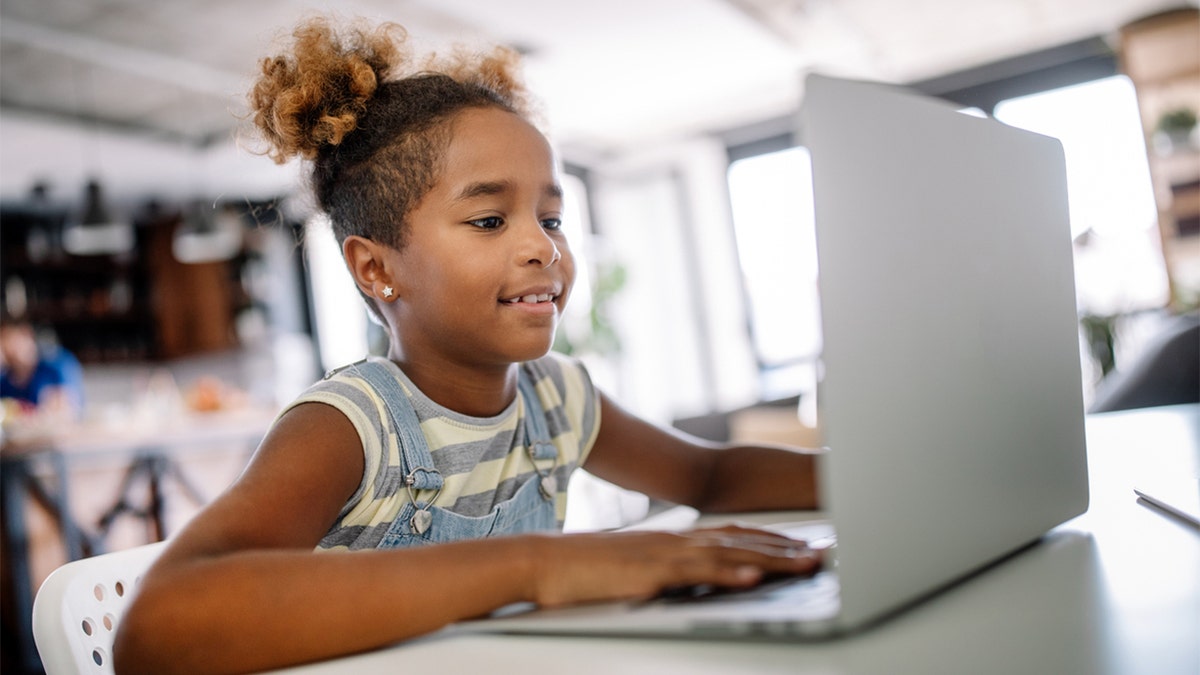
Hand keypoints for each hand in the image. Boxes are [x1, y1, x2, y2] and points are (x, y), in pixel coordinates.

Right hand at [526, 525, 822, 607]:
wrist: (546, 563)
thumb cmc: (587, 572)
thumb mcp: (638, 570)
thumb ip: (668, 572)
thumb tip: (691, 582)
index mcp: (676, 541)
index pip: (736, 536)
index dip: (774, 541)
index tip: (805, 547)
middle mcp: (678, 540)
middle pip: (744, 542)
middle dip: (788, 549)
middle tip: (826, 554)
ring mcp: (667, 553)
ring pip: (731, 554)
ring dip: (774, 559)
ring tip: (809, 564)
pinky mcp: (652, 570)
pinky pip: (697, 573)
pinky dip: (728, 575)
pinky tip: (754, 579)